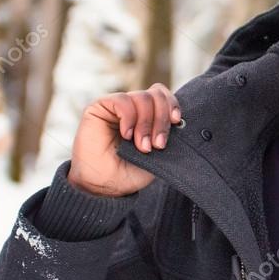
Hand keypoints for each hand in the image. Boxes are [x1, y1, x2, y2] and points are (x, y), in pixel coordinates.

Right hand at [67, 83, 181, 196]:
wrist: (103, 184)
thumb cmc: (129, 172)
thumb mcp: (156, 155)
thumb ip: (165, 134)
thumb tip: (178, 119)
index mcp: (148, 117)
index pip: (164, 96)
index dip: (172, 105)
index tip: (176, 121)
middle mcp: (134, 108)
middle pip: (156, 94)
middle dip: (161, 119)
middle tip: (157, 145)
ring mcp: (117, 106)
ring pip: (142, 97)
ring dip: (146, 123)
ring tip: (142, 146)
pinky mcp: (100, 106)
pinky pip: (122, 100)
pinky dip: (129, 118)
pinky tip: (126, 135)